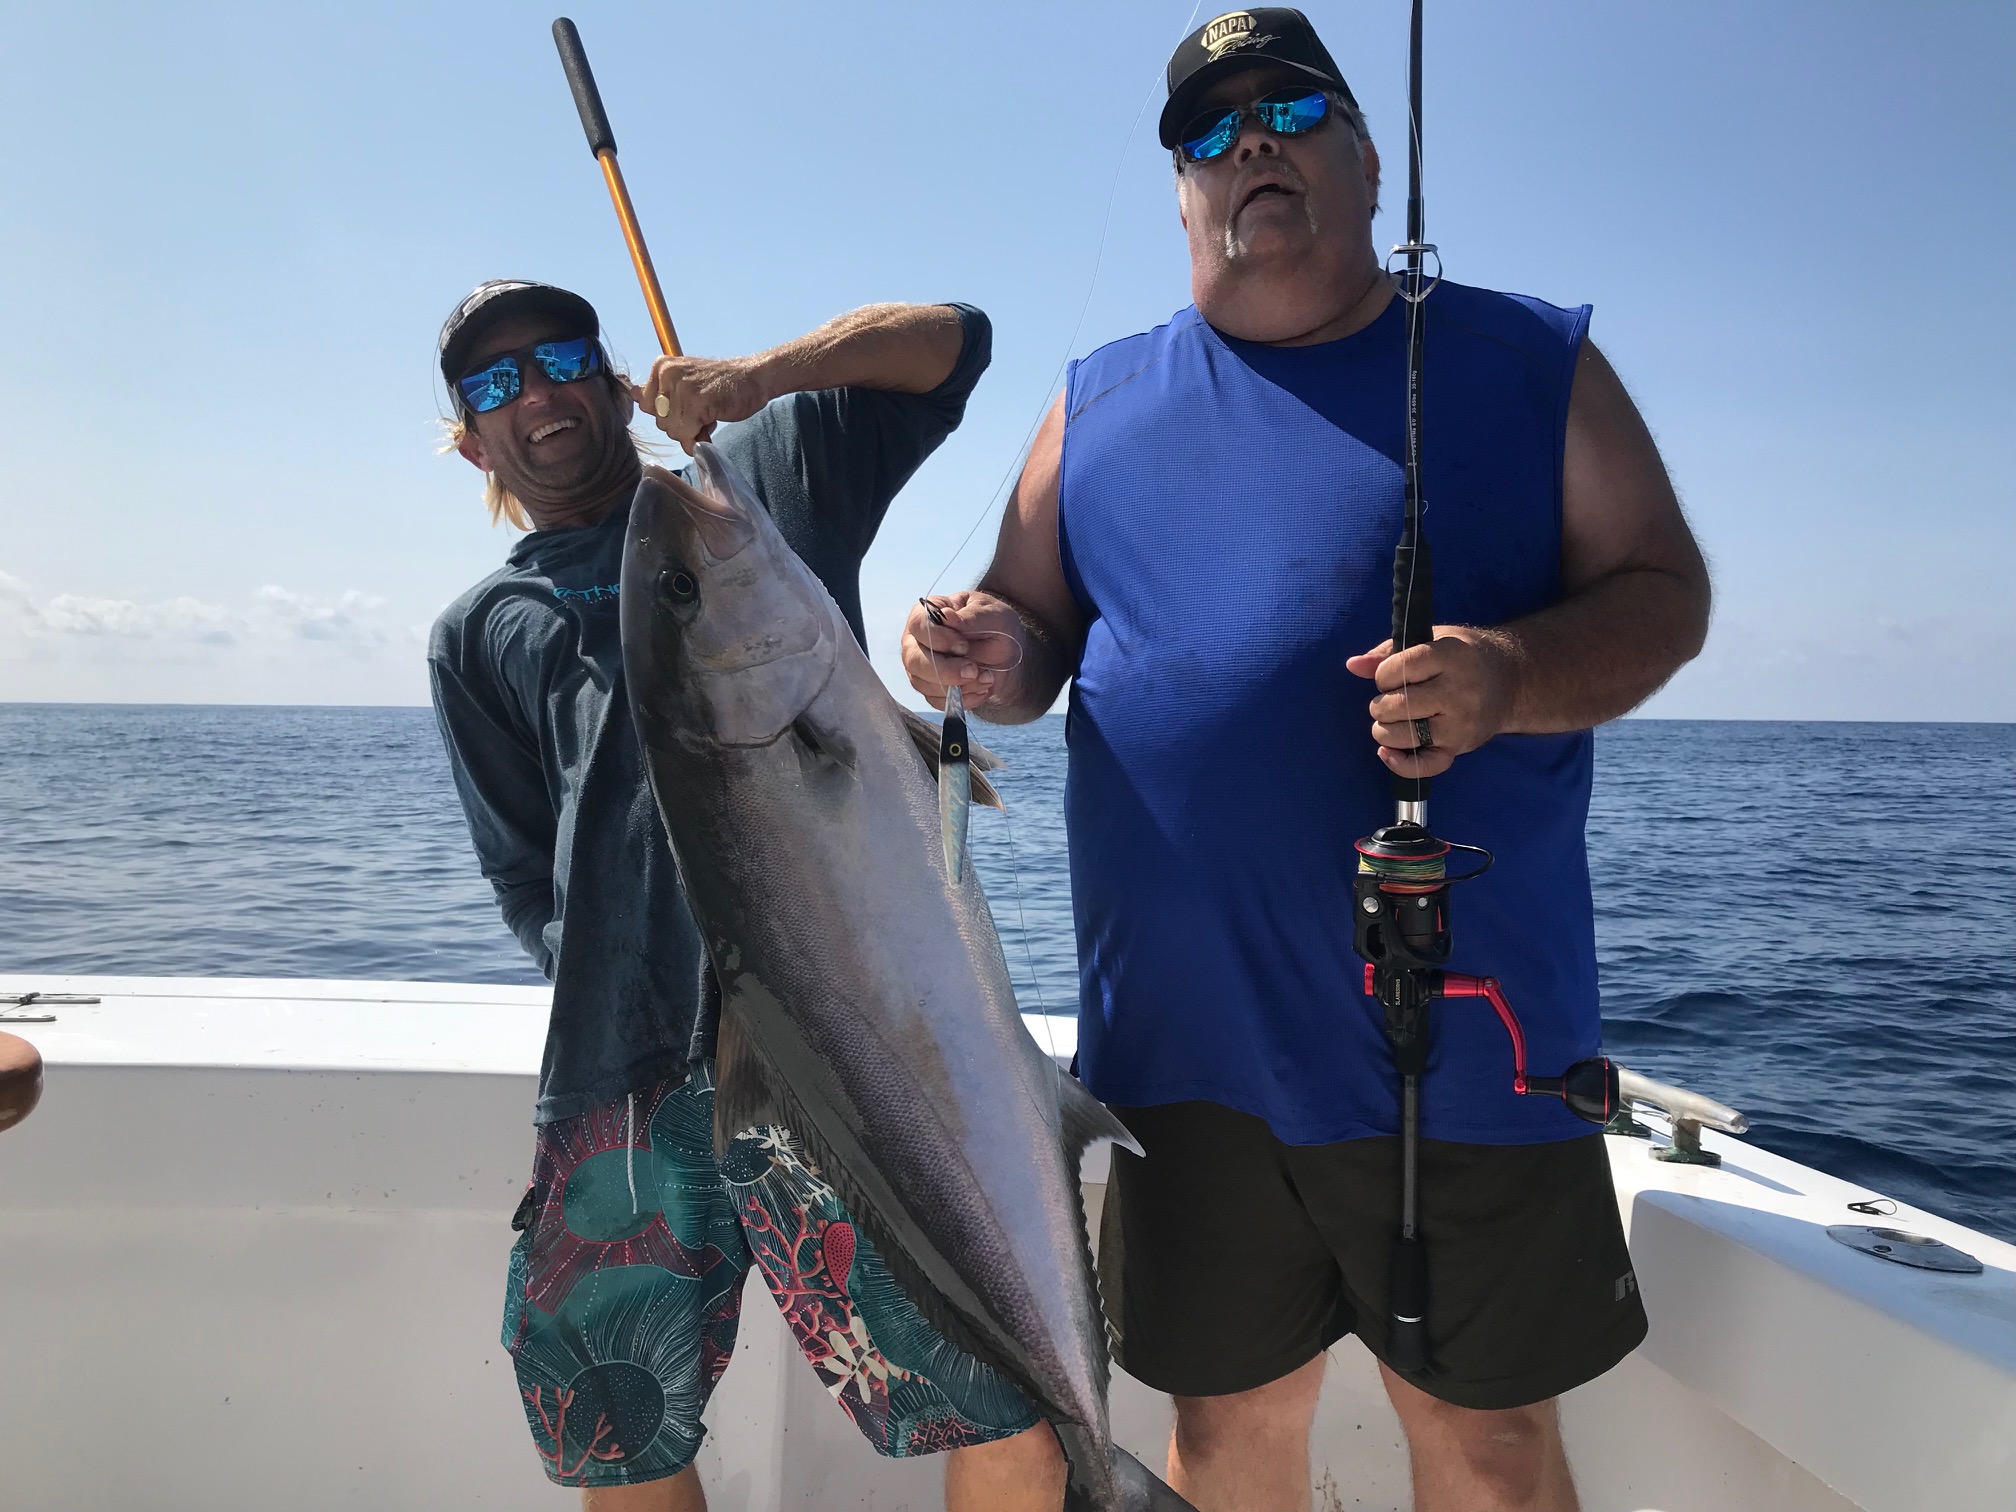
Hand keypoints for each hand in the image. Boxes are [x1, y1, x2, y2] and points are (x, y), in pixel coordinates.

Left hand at [633, 355, 769, 453]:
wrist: (754, 378)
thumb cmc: (721, 384)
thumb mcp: (683, 380)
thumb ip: (658, 390)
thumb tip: (631, 393)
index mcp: (661, 367)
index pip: (645, 406)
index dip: (669, 414)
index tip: (687, 405)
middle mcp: (668, 374)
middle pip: (660, 421)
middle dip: (681, 424)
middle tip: (702, 410)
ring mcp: (682, 388)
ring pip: (673, 431)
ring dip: (692, 431)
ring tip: (708, 413)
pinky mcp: (697, 402)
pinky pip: (687, 435)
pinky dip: (699, 439)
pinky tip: (711, 422)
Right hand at [900, 591, 1025, 710]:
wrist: (1007, 653)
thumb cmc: (995, 626)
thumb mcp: (991, 615)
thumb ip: (970, 617)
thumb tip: (946, 616)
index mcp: (927, 613)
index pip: (919, 625)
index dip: (939, 638)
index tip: (964, 646)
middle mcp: (916, 641)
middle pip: (914, 660)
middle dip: (946, 670)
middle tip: (974, 670)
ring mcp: (919, 667)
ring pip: (924, 684)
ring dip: (959, 686)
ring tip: (986, 677)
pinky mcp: (929, 689)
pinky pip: (937, 701)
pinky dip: (962, 699)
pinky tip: (981, 688)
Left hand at [1346, 626, 1517, 780]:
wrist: (1513, 680)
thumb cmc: (1464, 656)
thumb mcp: (1432, 640)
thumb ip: (1389, 652)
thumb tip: (1353, 665)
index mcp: (1450, 657)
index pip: (1400, 669)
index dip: (1383, 675)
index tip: (1389, 676)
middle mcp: (1458, 692)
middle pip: (1398, 706)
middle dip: (1381, 705)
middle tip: (1390, 700)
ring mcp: (1460, 723)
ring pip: (1405, 736)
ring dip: (1384, 731)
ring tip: (1390, 721)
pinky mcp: (1460, 747)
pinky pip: (1426, 766)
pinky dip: (1400, 764)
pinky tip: (1387, 753)